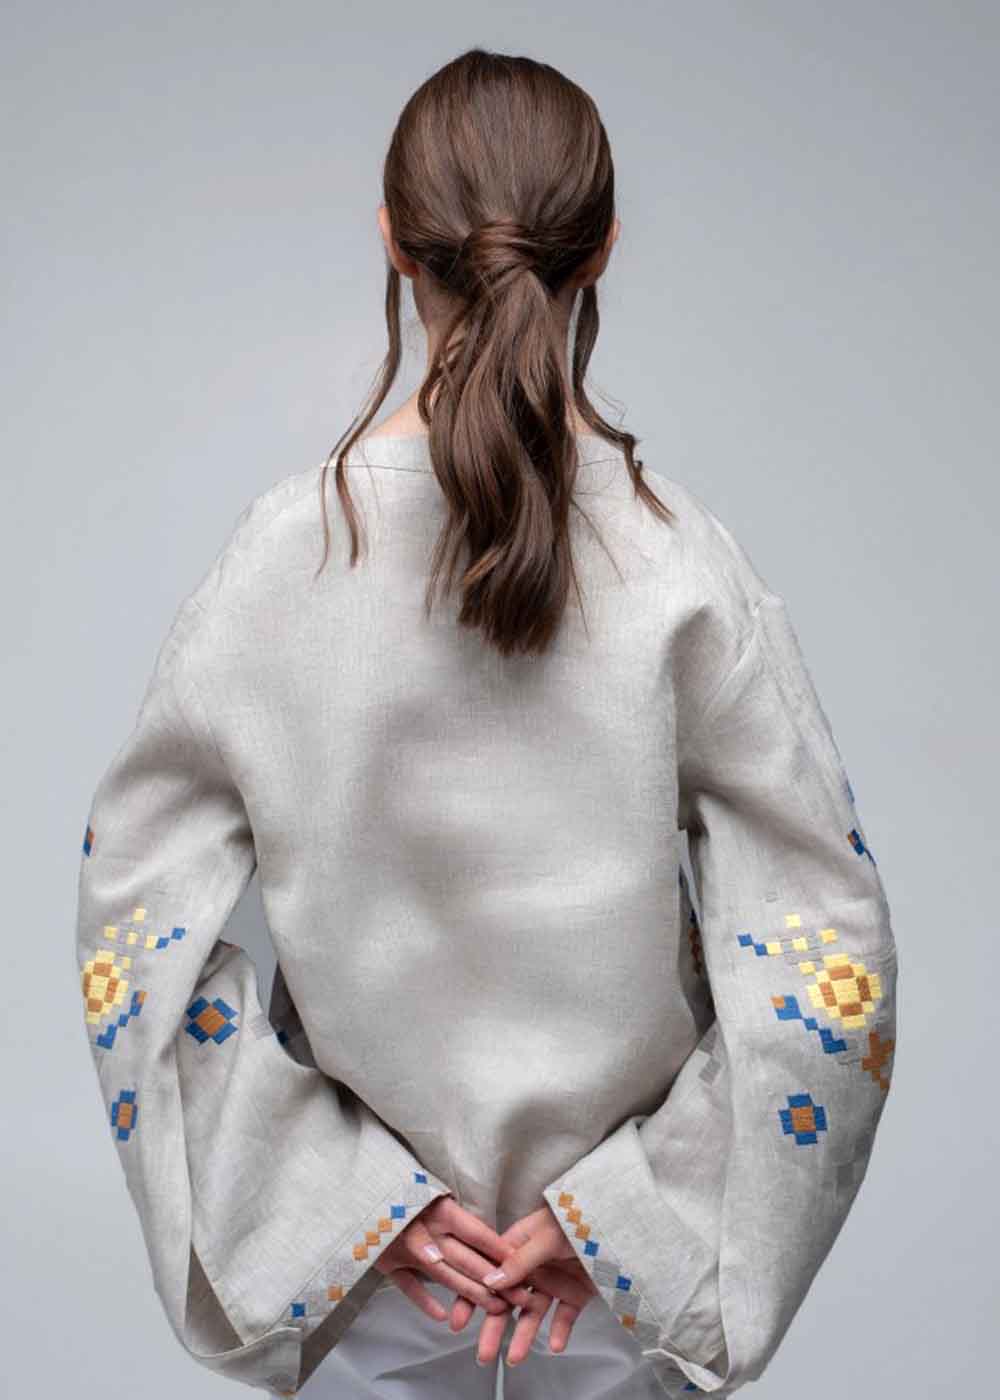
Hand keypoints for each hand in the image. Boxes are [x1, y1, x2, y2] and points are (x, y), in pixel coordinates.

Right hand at [373, 1194, 532, 1325]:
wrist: (355, 1187)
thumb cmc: (399, 1186)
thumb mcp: (431, 1190)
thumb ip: (453, 1215)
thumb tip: (488, 1236)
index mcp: (440, 1209)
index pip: (477, 1232)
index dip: (501, 1250)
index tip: (523, 1263)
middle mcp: (426, 1230)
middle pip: (467, 1259)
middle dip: (496, 1280)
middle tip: (522, 1296)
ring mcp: (406, 1249)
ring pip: (446, 1275)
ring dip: (472, 1294)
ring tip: (496, 1308)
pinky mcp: (387, 1263)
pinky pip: (409, 1286)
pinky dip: (425, 1301)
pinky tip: (444, 1316)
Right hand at [448, 1204, 598, 1364]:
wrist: (618, 1222)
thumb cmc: (578, 1217)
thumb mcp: (545, 1235)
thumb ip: (520, 1260)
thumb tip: (491, 1280)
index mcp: (519, 1245)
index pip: (491, 1273)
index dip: (474, 1295)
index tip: (459, 1321)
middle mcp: (533, 1265)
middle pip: (509, 1299)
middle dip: (495, 1325)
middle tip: (484, 1353)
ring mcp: (554, 1279)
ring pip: (533, 1312)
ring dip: (524, 1335)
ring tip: (515, 1358)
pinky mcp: (576, 1292)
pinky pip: (564, 1316)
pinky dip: (560, 1331)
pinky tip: (556, 1344)